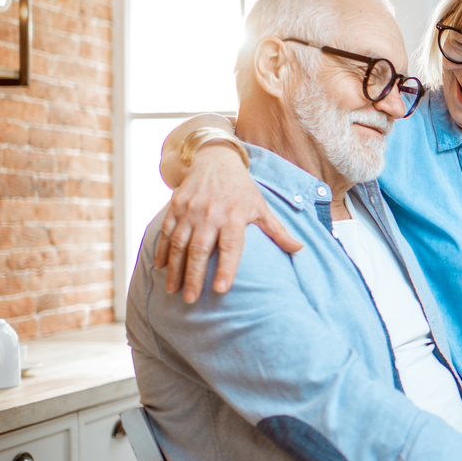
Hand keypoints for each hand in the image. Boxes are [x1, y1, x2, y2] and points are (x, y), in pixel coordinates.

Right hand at [154, 147, 302, 301]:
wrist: (215, 161)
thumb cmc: (242, 190)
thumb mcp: (261, 208)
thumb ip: (278, 231)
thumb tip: (300, 250)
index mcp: (234, 216)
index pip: (231, 247)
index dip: (227, 268)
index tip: (222, 290)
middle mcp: (210, 214)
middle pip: (201, 250)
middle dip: (194, 276)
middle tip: (191, 299)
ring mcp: (190, 210)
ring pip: (179, 244)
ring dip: (175, 269)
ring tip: (174, 290)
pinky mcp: (176, 207)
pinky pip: (166, 232)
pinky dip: (162, 250)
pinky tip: (161, 268)